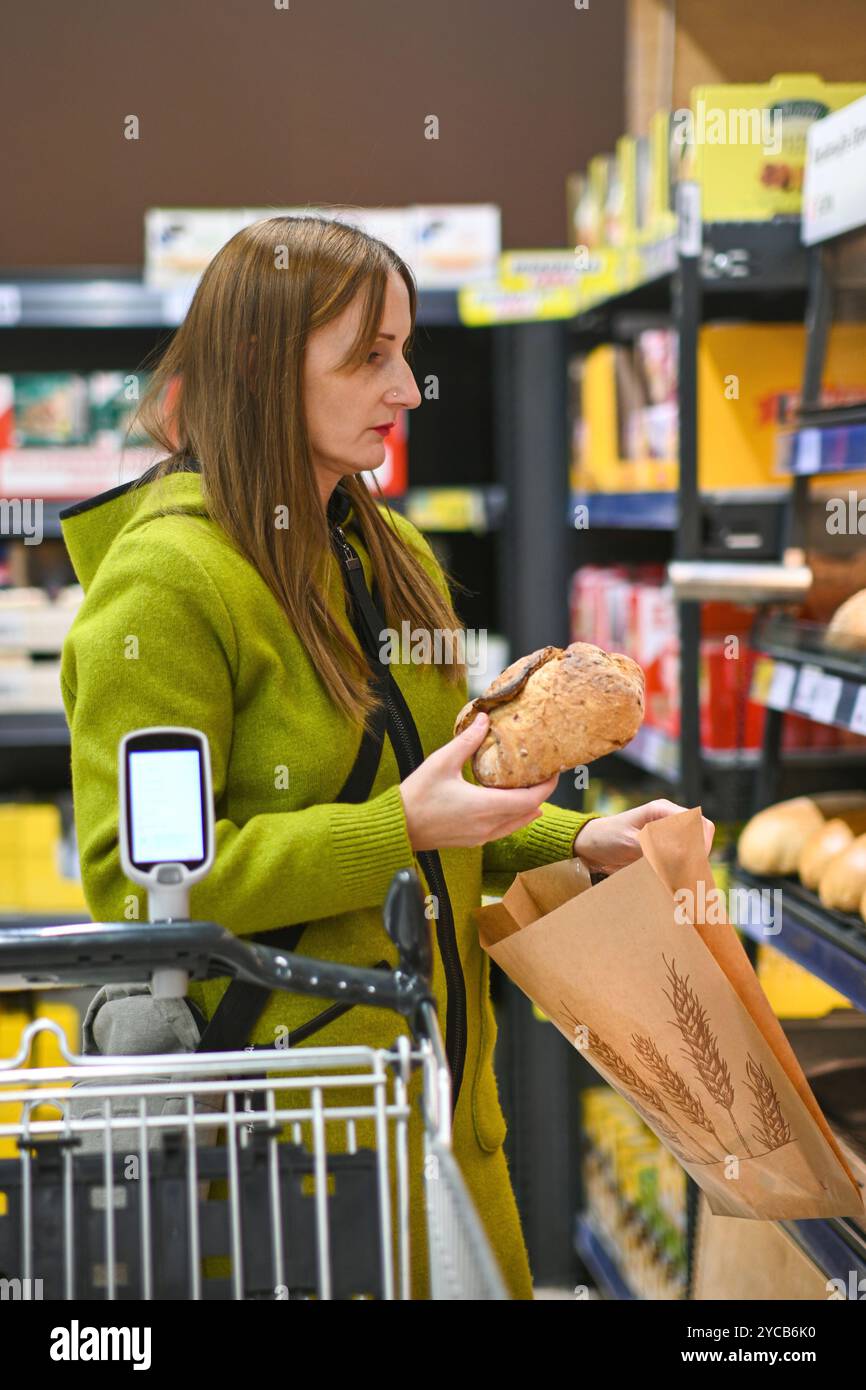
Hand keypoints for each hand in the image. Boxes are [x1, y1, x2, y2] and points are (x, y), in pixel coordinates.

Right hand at [399, 711, 558, 851]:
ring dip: (528, 808)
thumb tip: (483, 720)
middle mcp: (488, 825)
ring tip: (532, 789)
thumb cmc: (417, 796)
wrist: (398, 827)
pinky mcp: (472, 841)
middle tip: (545, 775)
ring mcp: (481, 837)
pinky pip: (503, 831)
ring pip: (517, 824)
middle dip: (540, 794)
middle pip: (528, 812)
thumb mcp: (442, 762)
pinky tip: (509, 807)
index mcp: (486, 806)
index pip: (531, 799)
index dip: (547, 787)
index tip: (554, 772)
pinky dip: (514, 818)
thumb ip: (467, 741)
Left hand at [572, 799, 714, 874]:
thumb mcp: (630, 842)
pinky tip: (673, 884)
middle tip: (687, 877)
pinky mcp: (663, 850)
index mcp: (662, 811)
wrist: (588, 846)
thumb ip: (655, 848)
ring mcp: (667, 835)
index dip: (700, 843)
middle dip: (698, 857)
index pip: (696, 822)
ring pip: (694, 850)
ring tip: (680, 883)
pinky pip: (681, 860)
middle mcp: (668, 821)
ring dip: (690, 866)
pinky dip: (681, 872)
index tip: (692, 863)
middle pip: (701, 836)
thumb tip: (681, 858)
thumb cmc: (605, 838)